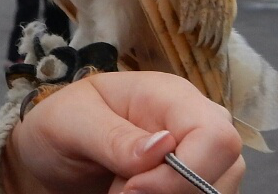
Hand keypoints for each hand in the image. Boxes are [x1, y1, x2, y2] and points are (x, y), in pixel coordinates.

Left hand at [2, 71, 243, 193]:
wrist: (50, 154)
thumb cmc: (59, 126)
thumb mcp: (69, 123)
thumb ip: (112, 136)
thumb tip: (163, 147)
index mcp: (168, 94)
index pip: (215, 135)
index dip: (185, 172)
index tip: (133, 189)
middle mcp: (193, 122)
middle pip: (227, 169)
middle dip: (172, 192)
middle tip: (120, 191)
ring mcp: (199, 155)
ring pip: (217, 192)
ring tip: (120, 189)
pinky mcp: (192, 181)